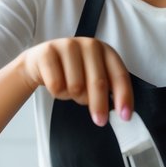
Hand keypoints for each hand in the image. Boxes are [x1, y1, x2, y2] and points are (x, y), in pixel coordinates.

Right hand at [18, 37, 132, 126]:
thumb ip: (107, 89)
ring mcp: (68, 46)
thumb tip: (120, 112)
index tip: (125, 116)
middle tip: (100, 121)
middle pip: (99, 83)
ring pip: (76, 87)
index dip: (124, 97)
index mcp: (106, 50)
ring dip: (73, 96)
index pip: (120, 75)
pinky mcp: (47, 53)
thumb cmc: (72, 71)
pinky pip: (56, 85)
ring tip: (70, 89)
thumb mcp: (92, 75)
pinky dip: (57, 93)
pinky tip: (56, 83)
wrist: (40, 61)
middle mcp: (89, 45)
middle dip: (100, 105)